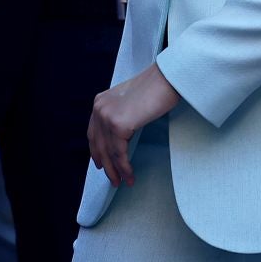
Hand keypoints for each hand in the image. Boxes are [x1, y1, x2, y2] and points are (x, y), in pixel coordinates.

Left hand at [86, 62, 179, 187]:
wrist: (167, 79)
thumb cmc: (156, 89)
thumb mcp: (129, 101)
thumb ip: (120, 115)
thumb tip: (120, 137)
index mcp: (100, 101)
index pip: (93, 132)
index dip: (96, 151)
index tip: (100, 165)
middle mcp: (99, 108)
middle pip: (98, 144)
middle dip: (106, 165)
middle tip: (113, 180)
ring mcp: (107, 116)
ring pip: (109, 152)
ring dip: (116, 171)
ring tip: (123, 182)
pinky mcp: (118, 125)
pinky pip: (119, 153)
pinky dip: (125, 167)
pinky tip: (130, 176)